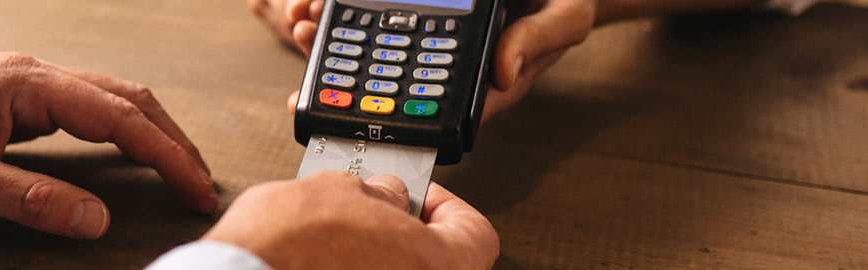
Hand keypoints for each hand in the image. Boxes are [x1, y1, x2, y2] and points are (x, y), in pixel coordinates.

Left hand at [0, 52, 216, 238]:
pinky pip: (81, 108)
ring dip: (148, 132)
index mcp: (23, 84)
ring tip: (177, 170)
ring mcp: (21, 83)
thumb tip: (92, 218)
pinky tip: (126, 153)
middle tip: (199, 185)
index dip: (164, 153)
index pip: (118, 114)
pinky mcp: (11, 99)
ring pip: (106, 98)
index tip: (193, 188)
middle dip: (170, 140)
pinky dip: (117, 130)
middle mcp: (29, 74)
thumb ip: (26, 199)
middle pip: (125, 97)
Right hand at [202, 171, 497, 268]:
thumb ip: (376, 191)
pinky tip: (324, 259)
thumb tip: (384, 193)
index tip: (416, 194)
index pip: (474, 232)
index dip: (446, 204)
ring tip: (339, 236)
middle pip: (435, 260)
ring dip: (375, 256)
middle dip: (404, 232)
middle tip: (375, 211)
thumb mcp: (336, 190)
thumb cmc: (287, 248)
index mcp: (440, 265)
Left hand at [257, 0, 597, 118]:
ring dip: (332, 31)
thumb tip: (503, 74)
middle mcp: (444, 69)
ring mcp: (430, 44)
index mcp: (475, 84)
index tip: (337, 96)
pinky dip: (348, 8)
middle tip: (301, 31)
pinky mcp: (422, 18)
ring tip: (301, 14)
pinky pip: (381, 18)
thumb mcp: (565, 19)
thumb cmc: (566, 2)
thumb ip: (535, 42)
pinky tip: (320, 1)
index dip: (374, 108)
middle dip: (334, 59)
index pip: (420, 107)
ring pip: (371, 45)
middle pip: (378, 75)